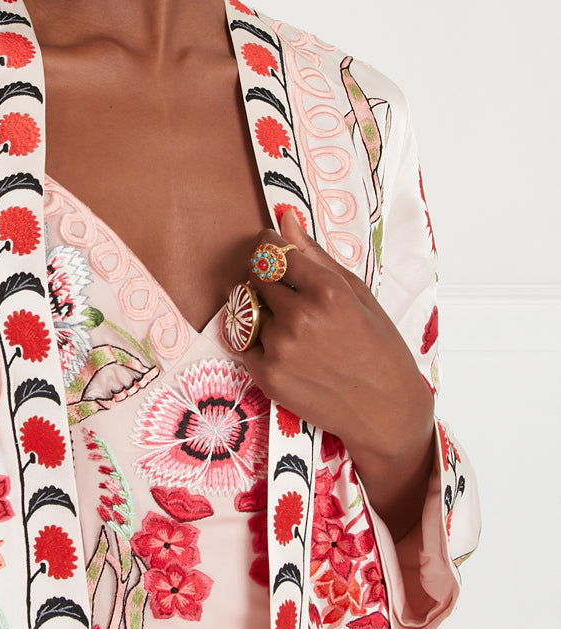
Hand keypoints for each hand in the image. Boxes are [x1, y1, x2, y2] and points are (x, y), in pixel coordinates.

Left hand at [243, 209, 435, 539]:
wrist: (385, 410)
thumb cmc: (379, 348)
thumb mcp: (357, 294)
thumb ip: (316, 256)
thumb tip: (284, 219)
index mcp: (327, 291)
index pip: (272, 252)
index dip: (272, 252)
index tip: (277, 256)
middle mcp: (300, 317)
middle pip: (257, 279)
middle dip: (270, 283)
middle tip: (296, 300)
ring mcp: (281, 348)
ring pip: (250, 311)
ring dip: (265, 314)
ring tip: (300, 332)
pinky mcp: (267, 375)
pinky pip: (244, 342)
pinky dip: (259, 342)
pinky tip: (289, 351)